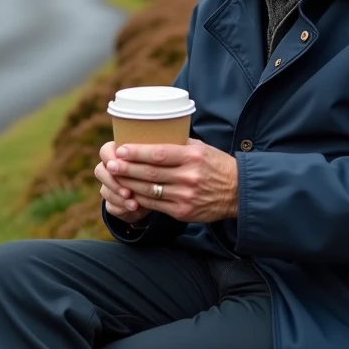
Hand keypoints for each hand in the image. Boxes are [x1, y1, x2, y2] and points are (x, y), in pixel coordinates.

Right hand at [96, 141, 150, 224]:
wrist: (156, 195)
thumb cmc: (157, 171)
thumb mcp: (155, 162)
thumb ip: (151, 157)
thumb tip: (155, 155)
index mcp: (118, 155)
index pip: (106, 150)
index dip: (110, 157)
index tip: (120, 163)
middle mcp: (110, 169)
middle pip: (100, 171)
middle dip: (113, 183)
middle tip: (127, 192)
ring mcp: (108, 187)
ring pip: (105, 191)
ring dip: (119, 198)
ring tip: (134, 204)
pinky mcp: (111, 203)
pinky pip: (110, 206)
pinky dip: (122, 208)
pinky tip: (133, 208)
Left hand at [105, 139, 238, 223]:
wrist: (238, 192)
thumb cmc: (217, 165)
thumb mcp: (201, 148)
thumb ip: (178, 144)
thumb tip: (151, 136)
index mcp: (192, 157)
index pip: (158, 154)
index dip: (136, 152)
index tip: (120, 150)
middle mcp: (188, 177)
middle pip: (150, 173)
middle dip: (126, 169)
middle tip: (110, 164)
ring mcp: (185, 196)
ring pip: (149, 191)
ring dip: (129, 184)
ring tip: (115, 178)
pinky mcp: (183, 212)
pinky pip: (156, 206)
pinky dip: (140, 199)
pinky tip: (130, 193)